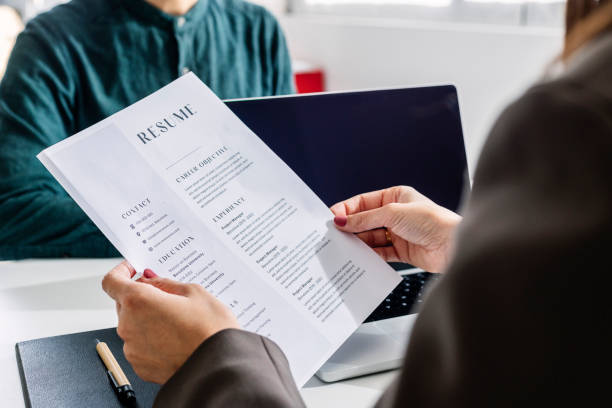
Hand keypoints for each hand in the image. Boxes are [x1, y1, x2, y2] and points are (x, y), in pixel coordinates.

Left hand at [101, 261, 239, 383]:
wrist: (219, 368)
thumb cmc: (211, 330)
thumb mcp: (195, 293)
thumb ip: (166, 284)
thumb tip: (151, 280)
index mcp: (138, 301)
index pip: (112, 281)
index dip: (121, 272)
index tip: (132, 270)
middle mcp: (128, 325)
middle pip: (124, 303)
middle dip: (142, 298)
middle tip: (168, 297)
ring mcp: (132, 349)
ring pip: (133, 325)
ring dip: (148, 320)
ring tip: (178, 323)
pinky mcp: (140, 367)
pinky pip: (140, 346)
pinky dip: (153, 340)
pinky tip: (176, 340)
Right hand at [330, 186, 460, 271]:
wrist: (453, 245)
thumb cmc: (432, 221)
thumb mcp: (393, 214)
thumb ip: (365, 219)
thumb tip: (342, 220)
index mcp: (396, 196)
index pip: (364, 201)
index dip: (348, 209)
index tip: (333, 218)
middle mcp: (396, 214)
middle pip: (366, 220)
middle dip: (351, 227)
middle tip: (335, 234)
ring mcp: (399, 233)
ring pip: (372, 237)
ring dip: (359, 242)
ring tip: (345, 247)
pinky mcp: (402, 251)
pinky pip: (380, 252)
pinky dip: (370, 255)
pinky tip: (360, 257)